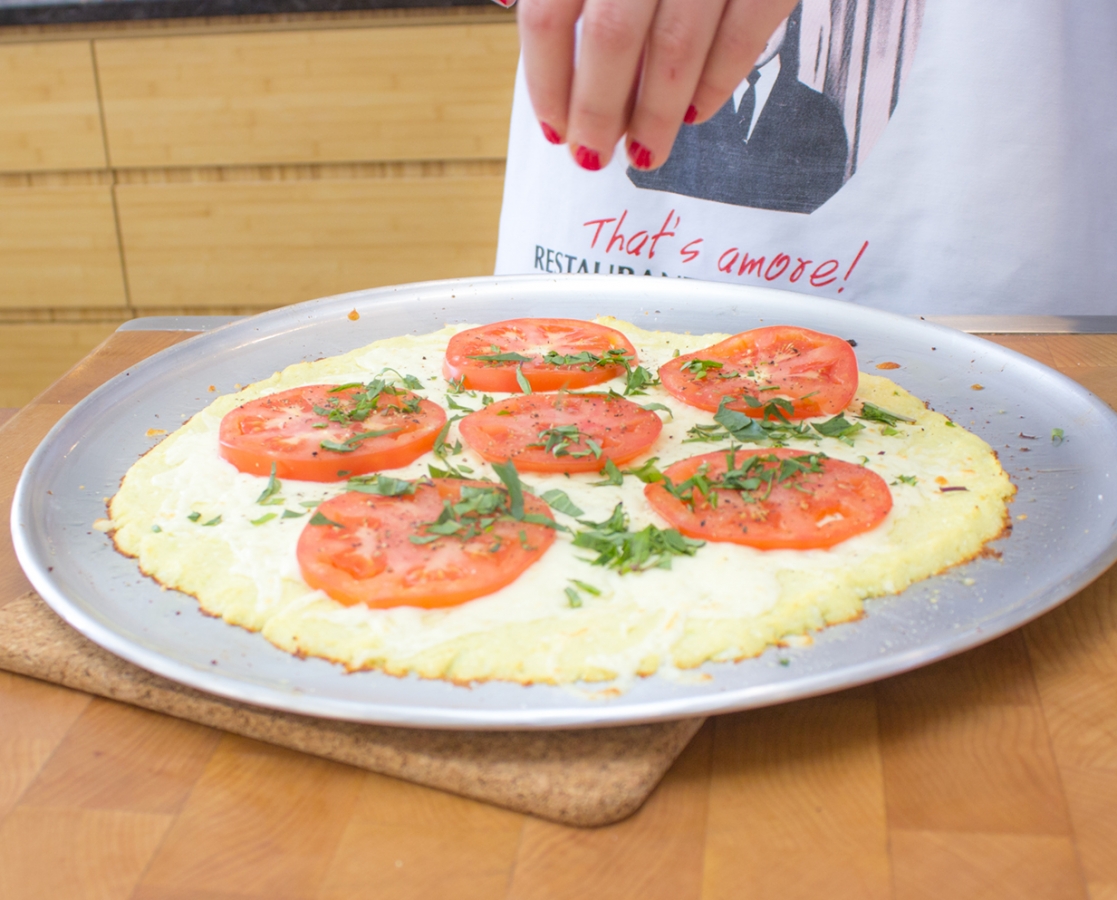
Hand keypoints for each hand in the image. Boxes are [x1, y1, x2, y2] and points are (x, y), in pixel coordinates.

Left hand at [516, 0, 799, 170]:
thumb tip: (509, 2)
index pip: (547, 11)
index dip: (545, 78)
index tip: (550, 123)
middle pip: (610, 37)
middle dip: (597, 109)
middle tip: (591, 152)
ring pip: (676, 48)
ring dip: (654, 113)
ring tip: (644, 150)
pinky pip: (745, 34)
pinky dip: (718, 83)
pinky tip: (696, 112)